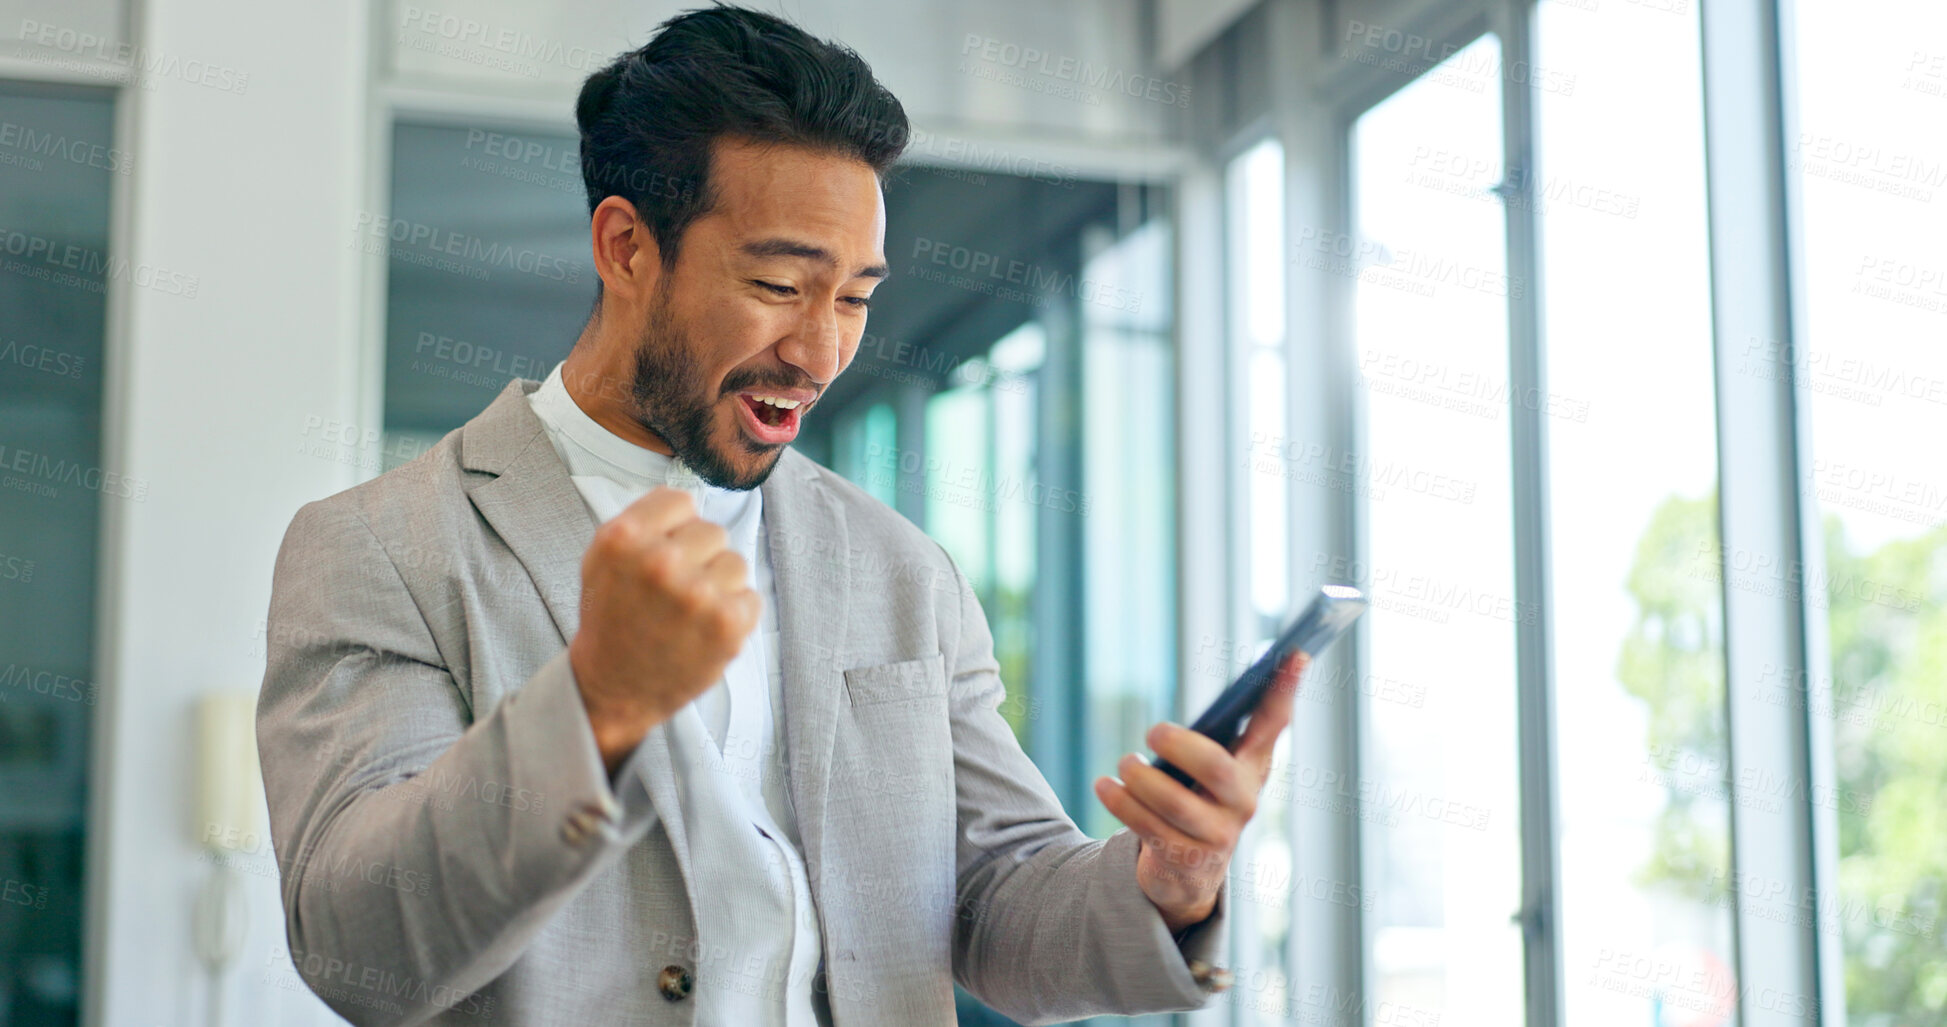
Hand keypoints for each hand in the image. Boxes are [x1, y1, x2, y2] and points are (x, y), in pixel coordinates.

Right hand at [569, 486, 760, 773]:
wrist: (613, 688)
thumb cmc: (612, 620)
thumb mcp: (602, 559)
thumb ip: (643, 520)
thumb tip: (689, 501)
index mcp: (624, 538)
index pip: (680, 500)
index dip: (674, 528)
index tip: (663, 553)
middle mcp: (660, 562)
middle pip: (712, 531)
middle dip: (698, 558)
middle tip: (674, 592)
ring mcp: (696, 594)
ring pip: (735, 563)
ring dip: (719, 586)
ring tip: (689, 614)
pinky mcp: (727, 625)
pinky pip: (750, 597)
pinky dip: (734, 615)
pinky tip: (704, 631)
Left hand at [1094, 652, 1308, 931]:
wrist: (1188, 871)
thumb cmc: (1196, 799)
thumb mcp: (1210, 766)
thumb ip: (1215, 734)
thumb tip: (1213, 696)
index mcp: (1254, 766)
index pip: (1274, 722)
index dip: (1284, 689)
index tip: (1296, 651)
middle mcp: (1244, 801)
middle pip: (1216, 768)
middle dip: (1180, 746)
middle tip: (1152, 731)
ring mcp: (1217, 835)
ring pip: (1175, 804)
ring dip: (1140, 780)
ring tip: (1123, 763)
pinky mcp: (1186, 861)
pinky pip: (1148, 828)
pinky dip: (1121, 803)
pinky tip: (1104, 787)